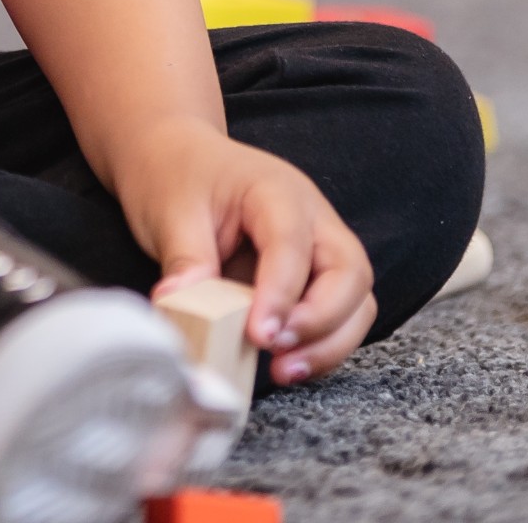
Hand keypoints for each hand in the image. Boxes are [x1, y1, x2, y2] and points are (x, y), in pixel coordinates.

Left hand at [117, 121, 376, 385]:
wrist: (177, 156)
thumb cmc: (178, 176)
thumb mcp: (170, 210)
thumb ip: (185, 259)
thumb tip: (181, 304)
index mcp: (277, 190)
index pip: (293, 245)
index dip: (281, 294)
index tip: (260, 335)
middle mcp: (313, 218)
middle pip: (350, 273)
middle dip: (323, 322)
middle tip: (277, 351)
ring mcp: (319, 247)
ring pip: (356, 301)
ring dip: (330, 343)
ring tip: (283, 371)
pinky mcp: (313, 277)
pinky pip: (337, 316)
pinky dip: (320, 345)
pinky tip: (285, 365)